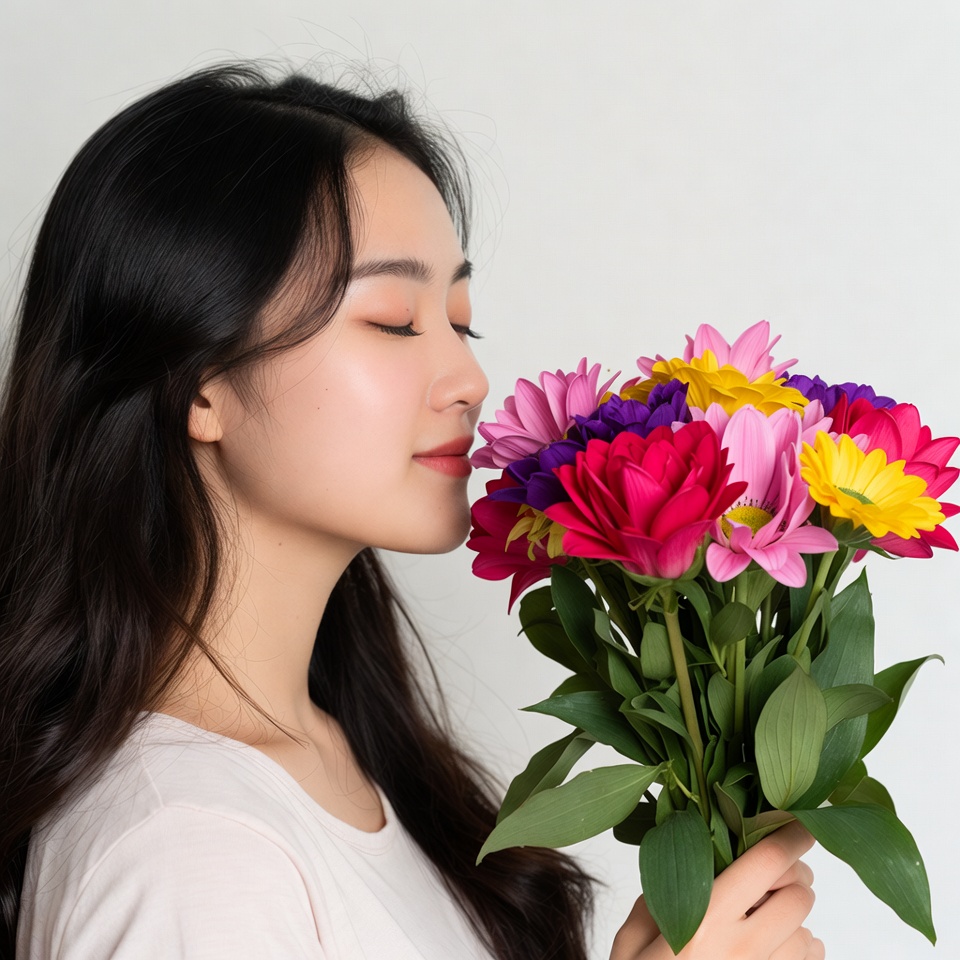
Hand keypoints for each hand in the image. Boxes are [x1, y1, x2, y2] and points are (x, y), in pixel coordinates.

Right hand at [611, 821, 823, 959]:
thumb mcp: (631, 943)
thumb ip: (657, 899)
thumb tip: (685, 865)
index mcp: (704, 919)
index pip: (766, 862)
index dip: (792, 835)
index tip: (803, 822)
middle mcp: (744, 948)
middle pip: (799, 894)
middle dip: (792, 879)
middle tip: (773, 877)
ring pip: (809, 933)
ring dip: (795, 922)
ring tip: (767, 925)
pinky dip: (802, 953)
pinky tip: (776, 954)